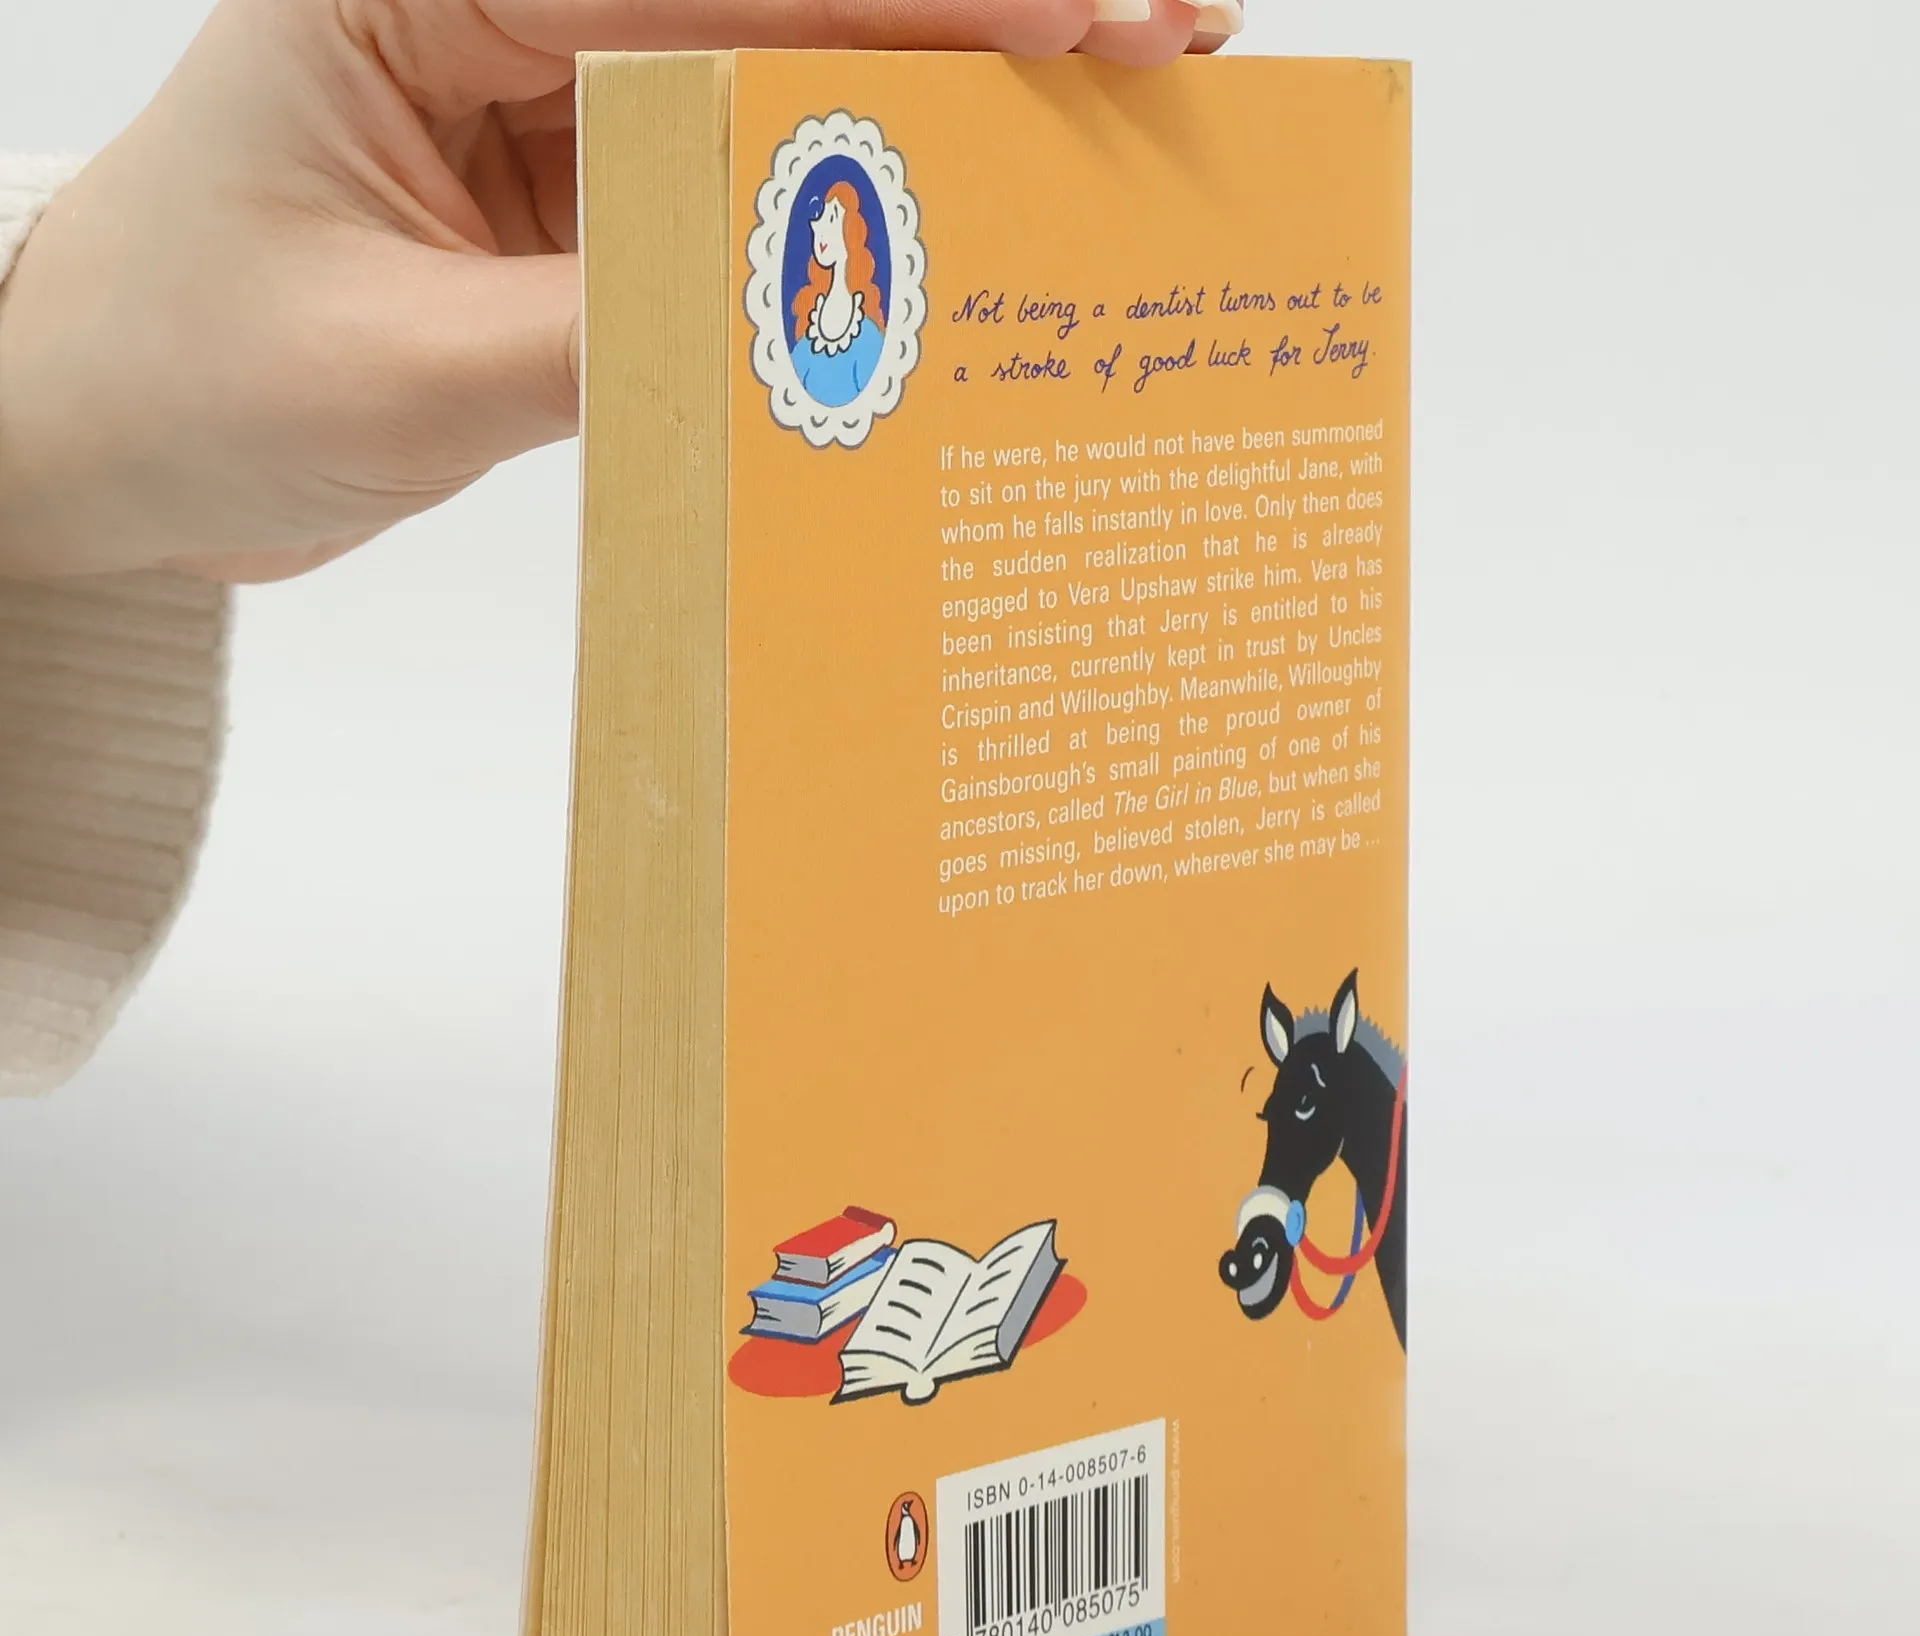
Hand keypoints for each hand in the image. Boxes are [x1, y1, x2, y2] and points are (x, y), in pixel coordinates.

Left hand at [0, 0, 1220, 583]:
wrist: (101, 441)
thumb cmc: (183, 376)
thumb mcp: (401, 372)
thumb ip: (611, 333)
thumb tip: (815, 316)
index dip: (910, 0)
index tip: (1078, 24)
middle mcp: (502, 6)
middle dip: (974, 20)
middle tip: (1165, 40)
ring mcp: (551, 93)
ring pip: (783, 75)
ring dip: (946, 96)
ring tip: (1124, 99)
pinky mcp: (580, 187)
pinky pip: (745, 182)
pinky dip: (862, 200)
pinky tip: (978, 209)